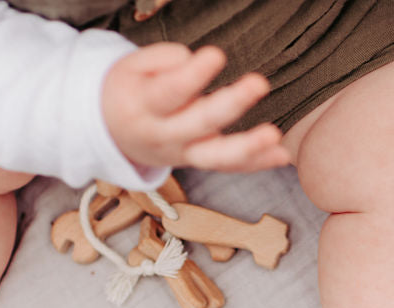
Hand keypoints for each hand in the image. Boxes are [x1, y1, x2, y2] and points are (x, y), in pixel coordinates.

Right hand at [102, 43, 289, 172]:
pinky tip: (281, 155)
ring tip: (274, 135)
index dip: (193, 75)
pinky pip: (228, 166)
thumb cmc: (129, 90)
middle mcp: (163, 136)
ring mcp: (182, 153)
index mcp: (143, 107)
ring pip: (215, 157)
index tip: (216, 55)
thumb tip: (194, 63)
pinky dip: (256, 163)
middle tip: (259, 83)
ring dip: (248, 147)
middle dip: (231, 105)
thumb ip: (162, 60)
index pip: (169, 92)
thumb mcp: (130, 66)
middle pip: (199, 124)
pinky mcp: (198, 161)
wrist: (112, 133)